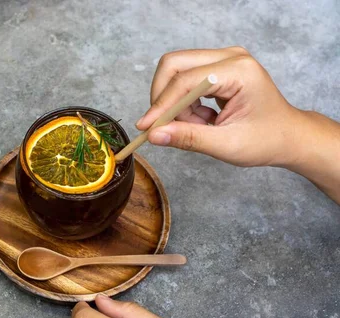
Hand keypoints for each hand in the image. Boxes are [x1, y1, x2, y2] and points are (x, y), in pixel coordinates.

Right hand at [136, 46, 302, 167]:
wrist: (288, 136)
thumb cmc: (266, 140)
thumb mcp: (226, 144)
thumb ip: (188, 138)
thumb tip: (154, 135)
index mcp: (239, 71)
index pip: (185, 80)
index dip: (162, 104)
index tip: (146, 127)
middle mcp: (230, 57)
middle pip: (174, 64)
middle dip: (163, 97)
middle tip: (163, 125)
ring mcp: (223, 59)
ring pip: (176, 72)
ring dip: (175, 103)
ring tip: (195, 127)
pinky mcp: (217, 68)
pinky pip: (185, 80)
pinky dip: (183, 103)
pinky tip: (201, 120)